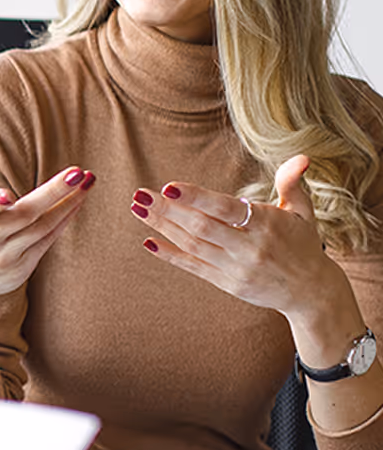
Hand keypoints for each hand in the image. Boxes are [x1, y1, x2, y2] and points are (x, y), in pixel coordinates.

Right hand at [0, 143, 93, 310]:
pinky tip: (77, 201)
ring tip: (87, 181)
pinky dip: (64, 220)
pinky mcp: (22, 267)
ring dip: (67, 203)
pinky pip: (47, 240)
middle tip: (76, 173)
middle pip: (23, 215)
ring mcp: (5, 256)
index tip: (7, 195)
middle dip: (51, 193)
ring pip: (41, 227)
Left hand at [133, 154, 339, 315]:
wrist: (310, 291)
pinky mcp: (227, 283)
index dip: (196, 198)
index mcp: (267, 224)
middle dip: (169, 210)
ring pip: (193, 245)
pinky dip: (170, 255)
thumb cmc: (303, 243)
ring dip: (162, 227)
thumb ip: (292, 183)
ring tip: (138, 208)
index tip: (169, 186)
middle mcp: (249, 248)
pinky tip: (149, 241)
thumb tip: (301, 157)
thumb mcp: (302, 212)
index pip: (225, 209)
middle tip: (141, 194)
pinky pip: (193, 267)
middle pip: (201, 227)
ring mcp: (236, 268)